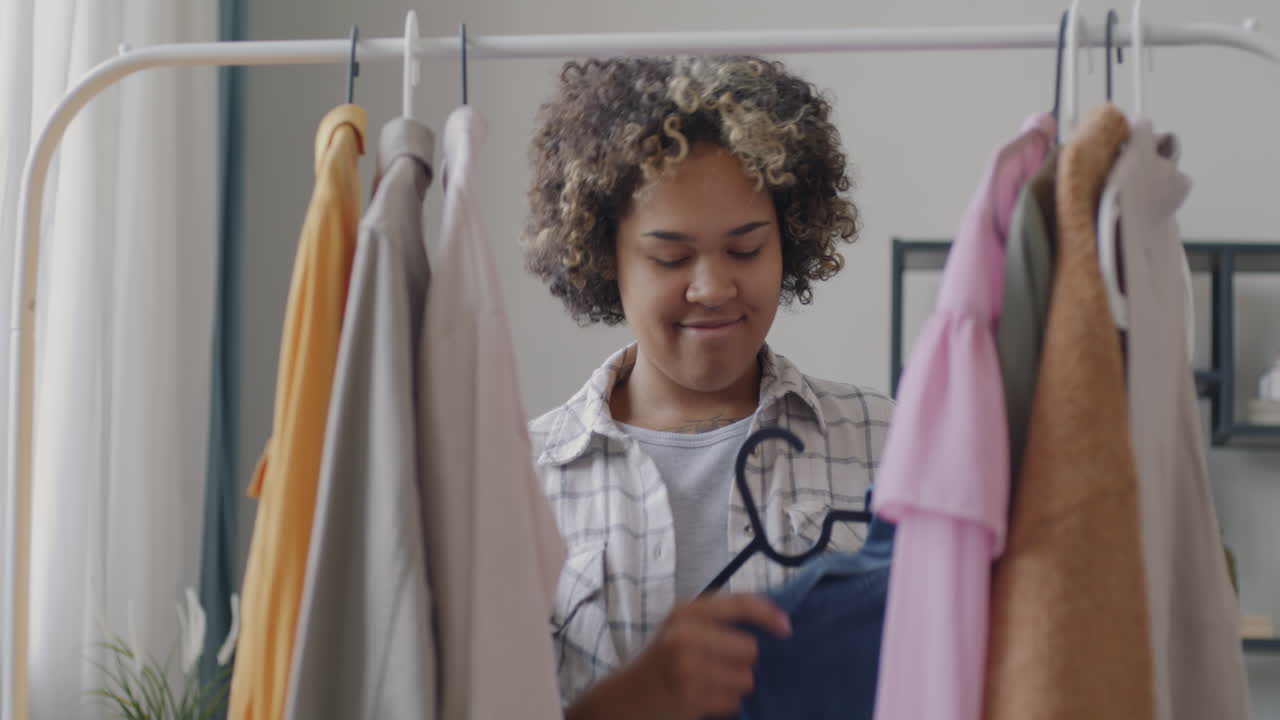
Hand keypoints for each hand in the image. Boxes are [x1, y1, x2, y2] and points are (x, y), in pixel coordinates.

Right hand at [567, 593, 791, 719]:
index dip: (769, 615)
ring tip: (711, 682)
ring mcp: (686, 666)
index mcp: (686, 612)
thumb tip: (776, 621)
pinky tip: (705, 697)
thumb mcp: (684, 627)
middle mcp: (684, 635)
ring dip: (736, 685)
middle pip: (750, 648)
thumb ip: (719, 620)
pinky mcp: (689, 695)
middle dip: (744, 661)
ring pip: (745, 678)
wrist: (627, 696)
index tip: (787, 628)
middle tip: (722, 665)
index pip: (740, 604)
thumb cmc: (663, 659)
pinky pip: (733, 700)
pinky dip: (726, 702)